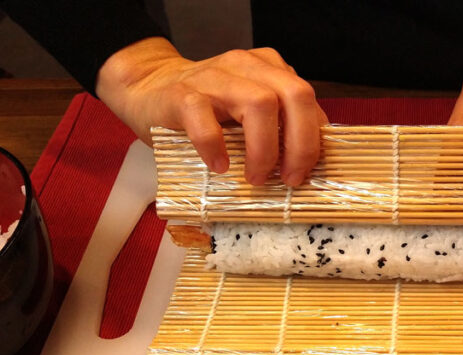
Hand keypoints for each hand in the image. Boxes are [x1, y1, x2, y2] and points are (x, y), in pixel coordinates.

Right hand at [96, 38, 326, 185]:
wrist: (148, 90)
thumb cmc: (207, 112)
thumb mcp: (248, 115)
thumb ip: (277, 127)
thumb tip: (308, 166)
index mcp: (269, 70)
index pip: (308, 100)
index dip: (314, 139)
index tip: (308, 172)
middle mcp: (246, 67)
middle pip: (295, 95)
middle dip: (301, 144)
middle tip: (290, 179)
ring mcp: (214, 77)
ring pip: (259, 104)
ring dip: (264, 150)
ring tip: (255, 178)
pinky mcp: (182, 94)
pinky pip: (204, 118)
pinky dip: (215, 147)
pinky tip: (219, 166)